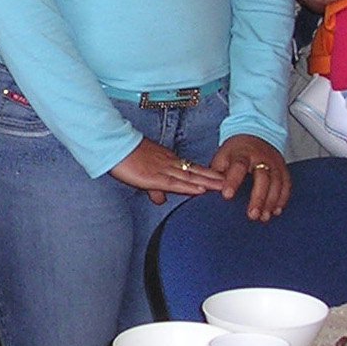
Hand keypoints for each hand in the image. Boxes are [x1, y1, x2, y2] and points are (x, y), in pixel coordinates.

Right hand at [106, 137, 228, 204]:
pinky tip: (201, 190)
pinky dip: (189, 187)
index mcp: (167, 160)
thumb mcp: (142, 174)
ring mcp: (163, 170)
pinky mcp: (154, 177)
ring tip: (224, 187)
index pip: (192, 168)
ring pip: (191, 178)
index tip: (222, 178)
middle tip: (232, 183)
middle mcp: (169, 164)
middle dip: (214, 178)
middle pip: (197, 172)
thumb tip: (160, 200)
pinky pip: (175, 183)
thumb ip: (153, 188)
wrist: (114, 146)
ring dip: (208, 183)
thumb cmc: (125, 157)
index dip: (207, 174)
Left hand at [211, 135, 289, 220]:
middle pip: (262, 177)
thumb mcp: (222, 156)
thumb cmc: (236, 151)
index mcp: (241, 153)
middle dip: (258, 197)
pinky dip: (282, 198)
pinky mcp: (283, 168)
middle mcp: (260, 157)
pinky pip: (286, 184)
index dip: (233, 181)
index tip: (227, 196)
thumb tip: (206, 190)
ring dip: (271, 201)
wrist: (255, 133)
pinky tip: (276, 211)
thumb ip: (216, 173)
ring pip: (276, 182)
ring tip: (264, 217)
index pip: (238, 166)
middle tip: (252, 215)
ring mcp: (273, 162)